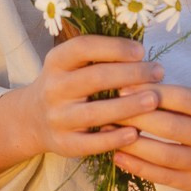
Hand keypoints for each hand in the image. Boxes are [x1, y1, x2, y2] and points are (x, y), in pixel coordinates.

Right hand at [24, 34, 164, 159]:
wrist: (33, 118)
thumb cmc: (67, 83)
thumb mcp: (72, 63)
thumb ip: (99, 56)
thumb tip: (141, 51)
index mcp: (56, 61)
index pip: (84, 48)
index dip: (114, 47)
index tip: (141, 51)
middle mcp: (53, 88)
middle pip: (95, 78)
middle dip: (131, 74)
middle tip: (158, 72)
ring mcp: (57, 117)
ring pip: (95, 112)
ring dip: (128, 106)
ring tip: (155, 99)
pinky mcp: (63, 143)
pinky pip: (91, 143)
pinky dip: (114, 139)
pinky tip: (136, 133)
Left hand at [111, 83, 190, 190]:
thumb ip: (180, 97)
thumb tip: (133, 87)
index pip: (183, 99)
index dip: (151, 93)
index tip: (122, 86)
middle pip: (171, 127)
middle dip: (135, 116)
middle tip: (107, 108)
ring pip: (164, 155)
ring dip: (131, 143)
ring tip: (106, 131)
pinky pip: (164, 177)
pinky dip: (138, 167)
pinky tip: (119, 155)